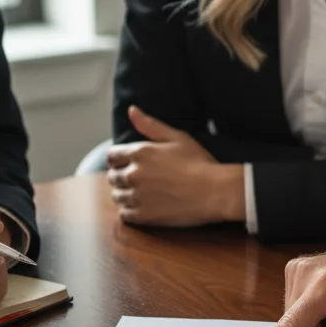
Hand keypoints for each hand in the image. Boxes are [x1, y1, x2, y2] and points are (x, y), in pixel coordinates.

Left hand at [106, 106, 244, 225]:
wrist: (214, 191)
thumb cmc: (198, 162)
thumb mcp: (177, 137)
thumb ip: (150, 124)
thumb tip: (131, 110)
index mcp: (139, 153)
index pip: (111, 156)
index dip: (118, 159)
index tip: (128, 162)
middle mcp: (133, 174)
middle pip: (113, 177)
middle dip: (121, 175)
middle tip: (137, 178)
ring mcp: (137, 196)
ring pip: (117, 196)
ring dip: (124, 193)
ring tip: (140, 192)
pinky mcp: (143, 216)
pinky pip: (124, 214)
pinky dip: (130, 210)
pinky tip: (143, 206)